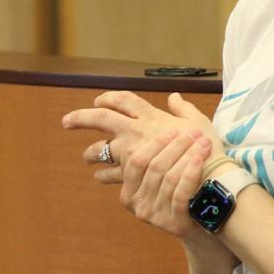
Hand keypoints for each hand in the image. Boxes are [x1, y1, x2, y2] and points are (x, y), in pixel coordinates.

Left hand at [61, 90, 221, 182]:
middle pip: (100, 118)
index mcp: (151, 116)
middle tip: (67, 122)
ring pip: (99, 149)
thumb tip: (174, 97)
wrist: (206, 174)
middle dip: (80, 118)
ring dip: (91, 153)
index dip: (109, 98)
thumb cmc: (206, 145)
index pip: (124, 100)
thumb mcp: (198, 120)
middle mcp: (135, 131)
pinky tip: (100, 176)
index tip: (99, 101)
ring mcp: (131, 152)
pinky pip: (109, 173)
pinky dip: (103, 175)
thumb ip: (183, 108)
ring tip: (87, 157)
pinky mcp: (131, 173)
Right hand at [119, 128, 212, 237]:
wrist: (207, 218)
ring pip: (167, 178)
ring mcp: (154, 214)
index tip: (174, 130)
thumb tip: (174, 95)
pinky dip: (190, 173)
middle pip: (152, 166)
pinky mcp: (173, 223)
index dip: (155, 143)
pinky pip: (180, 193)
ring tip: (203, 144)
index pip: (135, 160)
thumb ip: (171, 127)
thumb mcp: (175, 157)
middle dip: (174, 147)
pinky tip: (200, 160)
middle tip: (193, 134)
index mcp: (131, 187)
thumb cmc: (190, 184)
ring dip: (186, 156)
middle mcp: (137, 202)